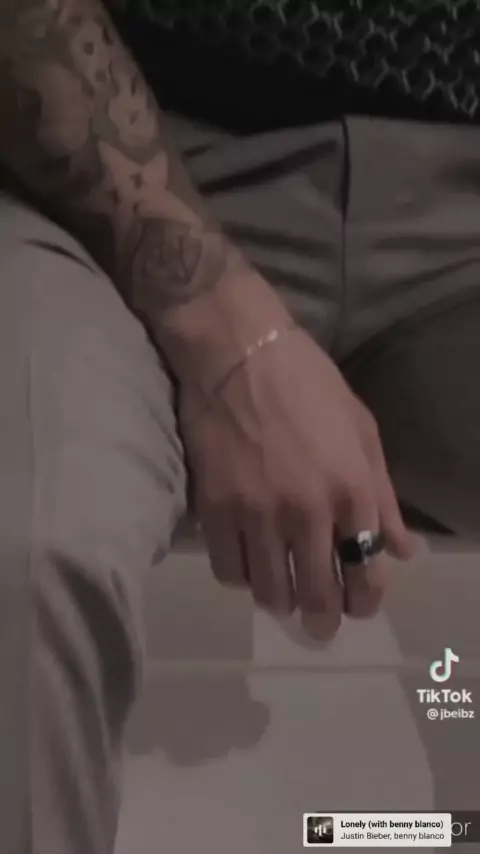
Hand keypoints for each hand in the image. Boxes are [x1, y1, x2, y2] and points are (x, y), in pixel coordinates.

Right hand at [179, 326, 418, 639]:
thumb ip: (383, 497)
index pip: (367, 571)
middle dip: (323, 620)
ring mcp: (257, 513)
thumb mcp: (362, 431)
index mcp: (352, 489)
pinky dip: (241, 576)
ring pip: (269, 591)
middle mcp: (307, 510)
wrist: (238, 352)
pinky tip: (247, 562)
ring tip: (281, 591)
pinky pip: (228, 570)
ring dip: (280, 599)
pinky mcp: (213, 509)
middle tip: (320, 624)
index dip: (365, 601)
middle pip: (317, 595)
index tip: (357, 607)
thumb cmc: (308, 384)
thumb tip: (403, 551)